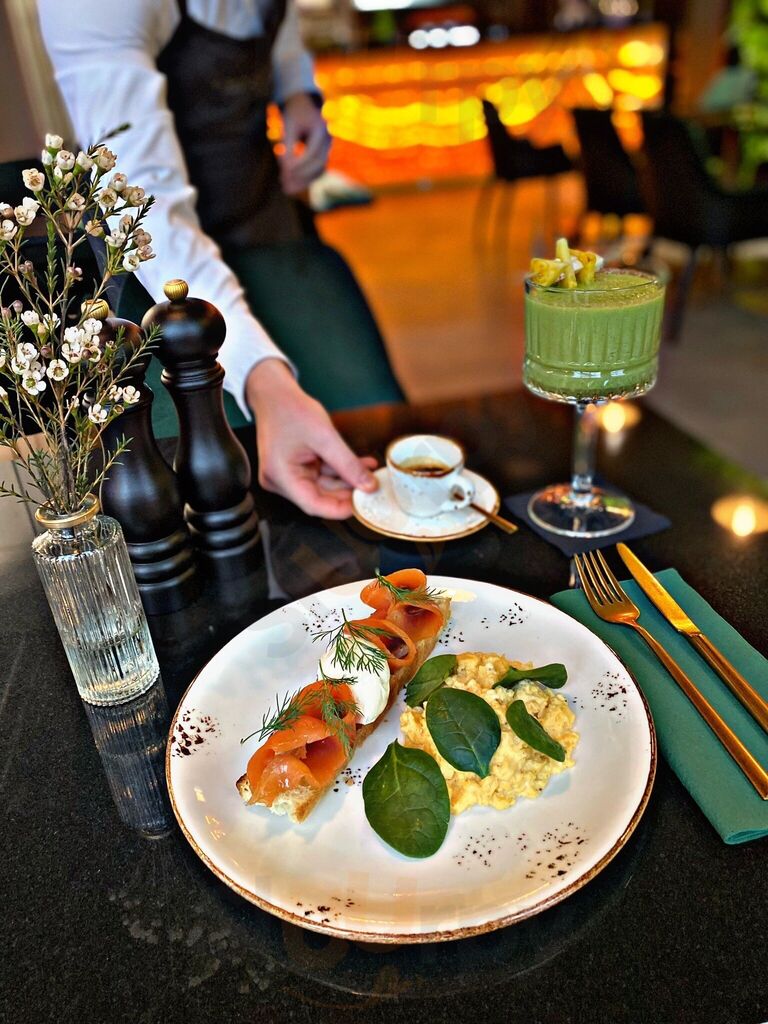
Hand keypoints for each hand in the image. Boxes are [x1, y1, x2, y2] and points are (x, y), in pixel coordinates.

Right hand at [246, 359, 377, 518]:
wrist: (274, 394)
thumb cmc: (289, 409)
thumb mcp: (325, 436)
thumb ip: (348, 464)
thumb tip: (367, 485)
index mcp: (280, 476)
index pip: (313, 505)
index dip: (340, 508)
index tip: (363, 505)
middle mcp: (280, 480)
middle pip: (320, 497)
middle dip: (348, 492)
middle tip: (372, 488)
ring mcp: (287, 475)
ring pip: (324, 486)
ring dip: (348, 480)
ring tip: (370, 473)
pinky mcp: (295, 469)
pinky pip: (321, 475)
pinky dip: (340, 471)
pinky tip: (359, 466)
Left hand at [279, 92, 330, 195]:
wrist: (306, 103)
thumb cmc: (295, 113)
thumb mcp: (288, 125)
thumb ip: (287, 146)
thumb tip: (285, 169)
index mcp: (321, 129)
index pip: (312, 152)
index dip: (299, 163)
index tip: (285, 171)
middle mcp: (329, 140)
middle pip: (319, 164)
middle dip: (302, 176)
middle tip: (285, 187)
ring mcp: (329, 147)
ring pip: (319, 170)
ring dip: (304, 181)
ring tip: (286, 189)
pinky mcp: (325, 153)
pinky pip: (317, 169)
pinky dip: (305, 178)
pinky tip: (292, 184)